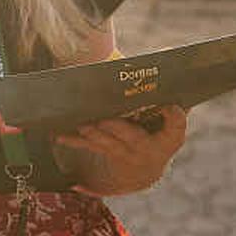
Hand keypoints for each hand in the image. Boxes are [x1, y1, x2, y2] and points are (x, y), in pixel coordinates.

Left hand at [55, 102, 186, 195]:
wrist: (147, 172)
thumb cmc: (161, 134)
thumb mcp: (172, 123)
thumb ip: (171, 103)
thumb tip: (167, 64)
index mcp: (170, 137)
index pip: (176, 125)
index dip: (174, 116)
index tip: (169, 106)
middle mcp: (148, 148)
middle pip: (133, 137)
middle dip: (117, 128)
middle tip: (104, 120)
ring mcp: (126, 155)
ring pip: (107, 143)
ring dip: (93, 135)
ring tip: (82, 126)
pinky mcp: (107, 154)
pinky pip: (89, 146)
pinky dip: (74, 141)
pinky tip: (59, 135)